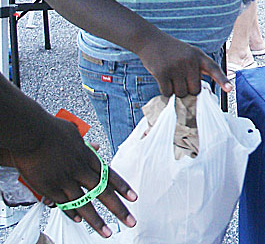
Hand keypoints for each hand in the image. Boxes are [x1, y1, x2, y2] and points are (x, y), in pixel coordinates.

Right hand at [13, 116, 135, 236]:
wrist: (32, 135)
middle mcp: (81, 171)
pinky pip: (64, 204)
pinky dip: (72, 213)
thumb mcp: (74, 134)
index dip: (122, 188)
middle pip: (103, 193)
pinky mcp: (51, 188)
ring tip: (107, 232)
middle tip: (130, 221)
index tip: (133, 198)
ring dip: (96, 220)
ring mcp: (66, 181)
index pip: (110, 175)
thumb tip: (95, 147)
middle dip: (118, 209)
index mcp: (89, 158)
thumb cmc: (52, 131)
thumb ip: (86, 145)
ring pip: (85, 204)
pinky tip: (79, 220)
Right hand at [133, 30, 230, 97]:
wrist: (150, 41)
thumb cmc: (172, 50)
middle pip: (195, 90)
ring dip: (175, 91)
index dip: (222, 80)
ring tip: (171, 78)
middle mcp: (189, 61)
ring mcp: (176, 67)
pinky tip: (163, 79)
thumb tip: (200, 90)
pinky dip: (165, 90)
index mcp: (198, 56)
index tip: (229, 89)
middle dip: (188, 90)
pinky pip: (167, 93)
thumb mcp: (189, 53)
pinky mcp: (162, 73)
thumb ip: (198, 68)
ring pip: (181, 93)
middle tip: (180, 80)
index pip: (214, 69)